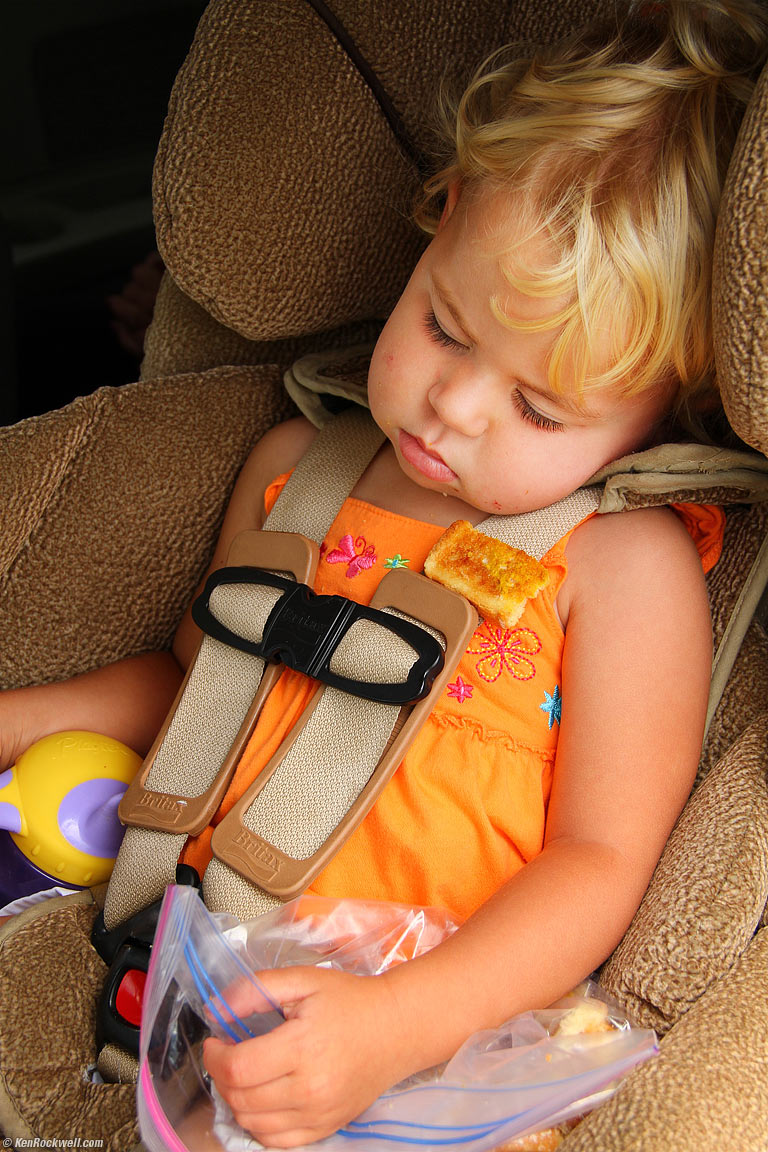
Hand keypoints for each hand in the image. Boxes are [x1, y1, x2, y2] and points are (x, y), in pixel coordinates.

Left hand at [203, 966, 414, 1147]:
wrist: (397, 1028)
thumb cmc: (350, 1001)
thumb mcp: (304, 980)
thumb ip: (257, 989)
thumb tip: (217, 1009)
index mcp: (303, 1047)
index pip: (238, 1069)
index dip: (215, 1057)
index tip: (214, 1042)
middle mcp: (310, 1088)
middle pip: (241, 1098)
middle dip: (222, 1076)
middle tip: (228, 1054)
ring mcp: (319, 1114)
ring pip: (253, 1123)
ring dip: (237, 1100)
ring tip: (245, 1074)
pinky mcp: (326, 1127)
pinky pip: (276, 1140)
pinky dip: (259, 1122)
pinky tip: (263, 1097)